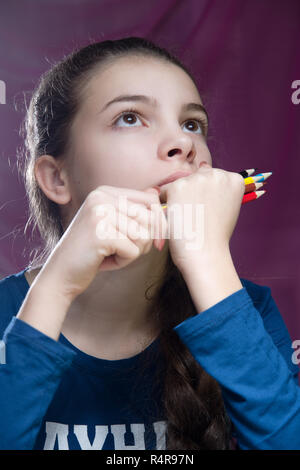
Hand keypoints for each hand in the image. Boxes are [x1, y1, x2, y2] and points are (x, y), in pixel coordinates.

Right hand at [38, 185, 166, 301]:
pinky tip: (104, 260)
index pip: (150, 201)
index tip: (152, 240)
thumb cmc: (90, 251)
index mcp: (105, 192)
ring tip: (111, 254)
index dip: (157, 223)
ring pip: (143, 236)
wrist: (60, 274)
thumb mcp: (112, 225)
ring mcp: (99, 214)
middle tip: (122, 250)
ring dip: (132, 252)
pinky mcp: (100, 234)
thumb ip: (132, 210)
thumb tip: (157, 192)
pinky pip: (133, 251)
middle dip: (144, 241)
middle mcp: (101, 197)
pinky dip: (123, 261)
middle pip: (149, 219)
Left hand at [163, 165, 244, 271]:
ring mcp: (197, 179)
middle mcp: (217, 174)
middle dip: (193, 194)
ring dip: (180, 200)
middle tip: (199, 217)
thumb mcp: (225, 207)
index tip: (209, 212)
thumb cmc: (214, 236)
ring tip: (190, 219)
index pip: (212, 178)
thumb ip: (217, 187)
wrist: (205, 253)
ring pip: (180, 184)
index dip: (206, 196)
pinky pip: (164, 192)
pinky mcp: (178, 186)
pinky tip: (179, 218)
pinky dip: (167, 206)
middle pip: (196, 177)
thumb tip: (203, 164)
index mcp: (233, 179)